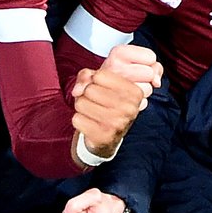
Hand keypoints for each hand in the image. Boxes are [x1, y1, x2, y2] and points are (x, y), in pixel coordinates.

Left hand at [70, 45, 162, 160]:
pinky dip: (79, 120)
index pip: (100, 75)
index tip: (101, 90)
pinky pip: (77, 119)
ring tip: (92, 113)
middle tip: (95, 104)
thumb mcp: (99, 83)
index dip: (94, 81)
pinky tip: (89, 124)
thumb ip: (87, 76)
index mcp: (135, 92)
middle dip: (86, 95)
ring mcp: (118, 124)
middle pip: (89, 90)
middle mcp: (129, 108)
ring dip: (81, 107)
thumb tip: (77, 90)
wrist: (108, 136)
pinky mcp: (104, 137)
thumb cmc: (104, 104)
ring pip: (81, 103)